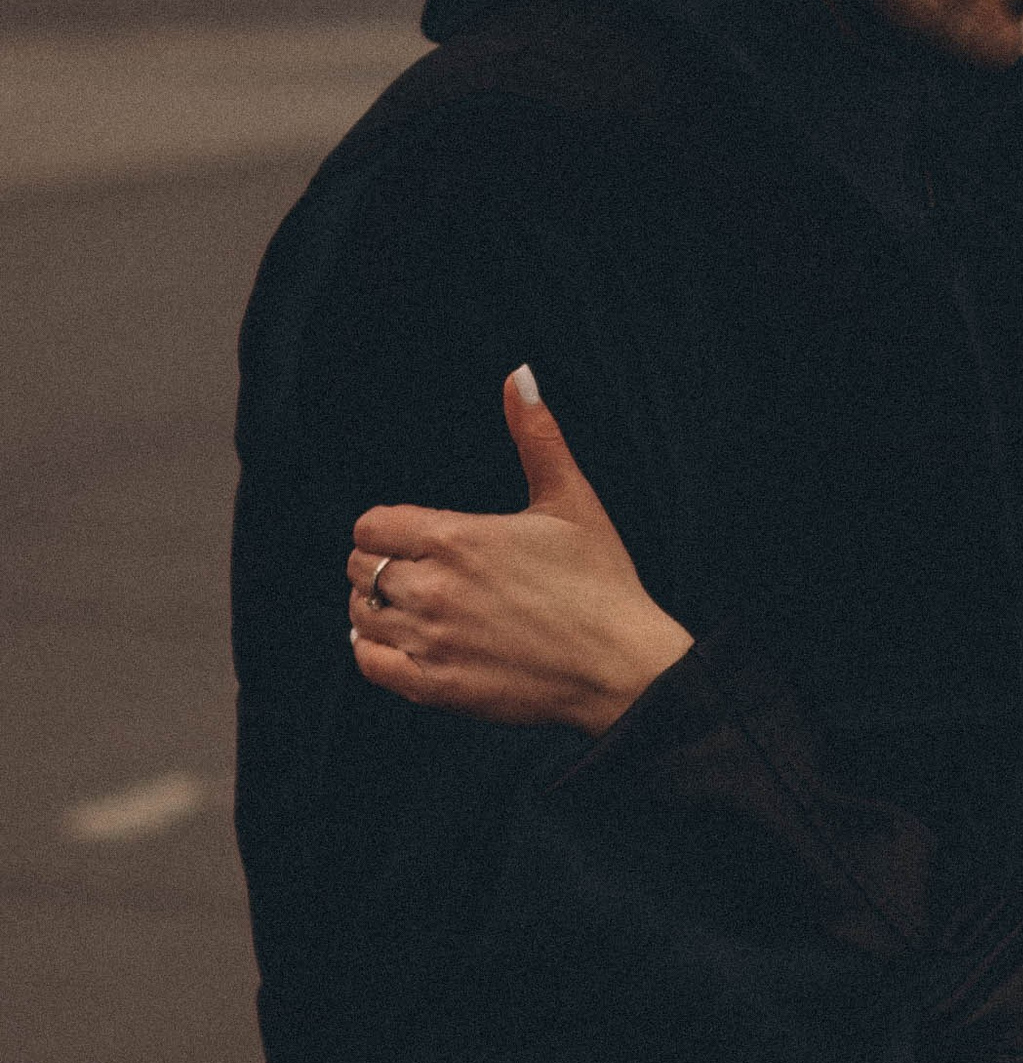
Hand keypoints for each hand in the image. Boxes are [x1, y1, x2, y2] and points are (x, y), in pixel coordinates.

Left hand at [348, 368, 691, 736]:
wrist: (621, 666)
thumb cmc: (602, 582)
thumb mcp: (571, 499)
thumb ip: (536, 436)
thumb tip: (519, 376)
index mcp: (459, 538)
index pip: (372, 526)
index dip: (386, 529)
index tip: (409, 537)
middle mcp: (434, 589)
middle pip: (360, 569)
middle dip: (381, 565)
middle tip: (413, 571)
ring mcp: (432, 641)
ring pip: (360, 615)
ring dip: (376, 607)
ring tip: (409, 605)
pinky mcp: (435, 686)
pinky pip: (369, 663)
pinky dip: (373, 650)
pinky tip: (399, 640)